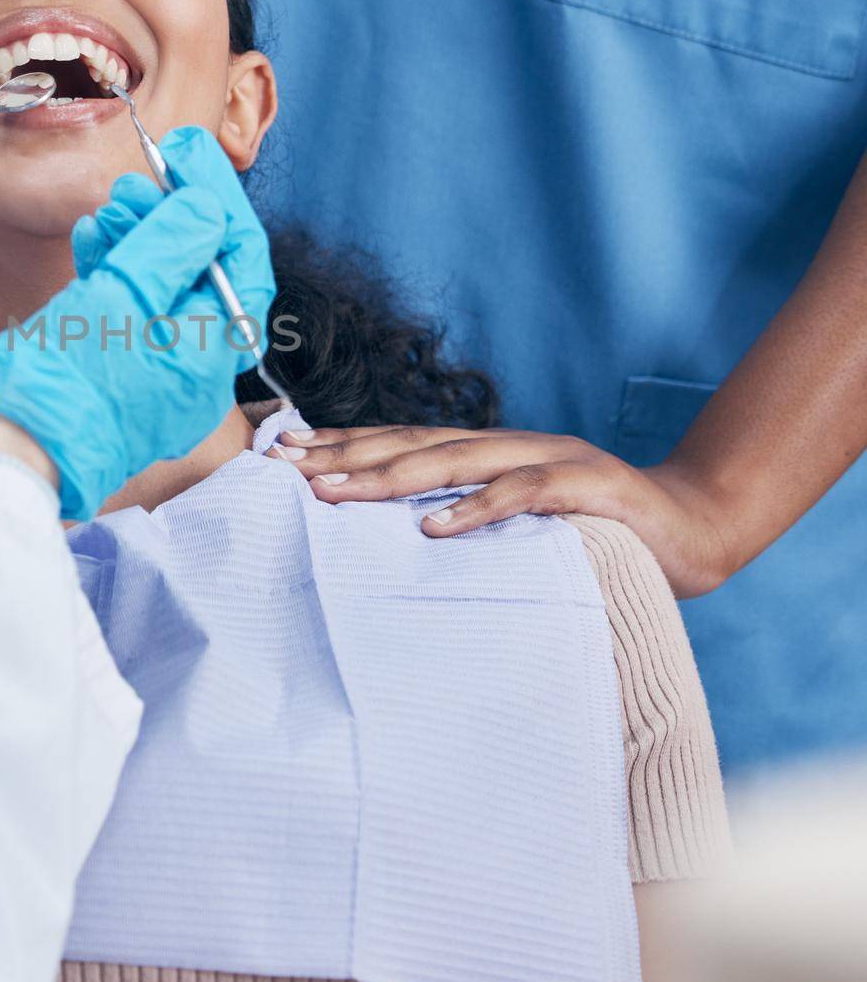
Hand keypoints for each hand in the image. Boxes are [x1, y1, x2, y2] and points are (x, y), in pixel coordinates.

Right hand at [0, 128, 274, 521]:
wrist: (15, 459)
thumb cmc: (68, 380)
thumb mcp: (123, 294)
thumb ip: (171, 243)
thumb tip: (207, 208)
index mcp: (213, 352)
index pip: (240, 258)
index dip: (216, 197)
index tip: (187, 152)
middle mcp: (196, 371)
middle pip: (201, 272)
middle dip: (170, 216)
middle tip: (138, 177)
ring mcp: (159, 380)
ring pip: (163, 291)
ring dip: (138, 240)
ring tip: (108, 207)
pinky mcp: (122, 382)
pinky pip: (134, 319)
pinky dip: (116, 276)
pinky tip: (92, 241)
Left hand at [267, 423, 734, 597]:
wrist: (695, 527)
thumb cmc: (599, 532)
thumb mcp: (522, 525)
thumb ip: (469, 518)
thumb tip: (395, 539)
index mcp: (489, 452)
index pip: (403, 442)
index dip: (344, 444)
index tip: (284, 453)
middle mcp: (509, 446)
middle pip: (414, 445)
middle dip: (346, 456)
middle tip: (286, 469)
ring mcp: (548, 460)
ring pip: (455, 463)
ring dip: (390, 478)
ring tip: (334, 494)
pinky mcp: (587, 488)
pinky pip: (524, 495)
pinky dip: (478, 509)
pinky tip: (434, 527)